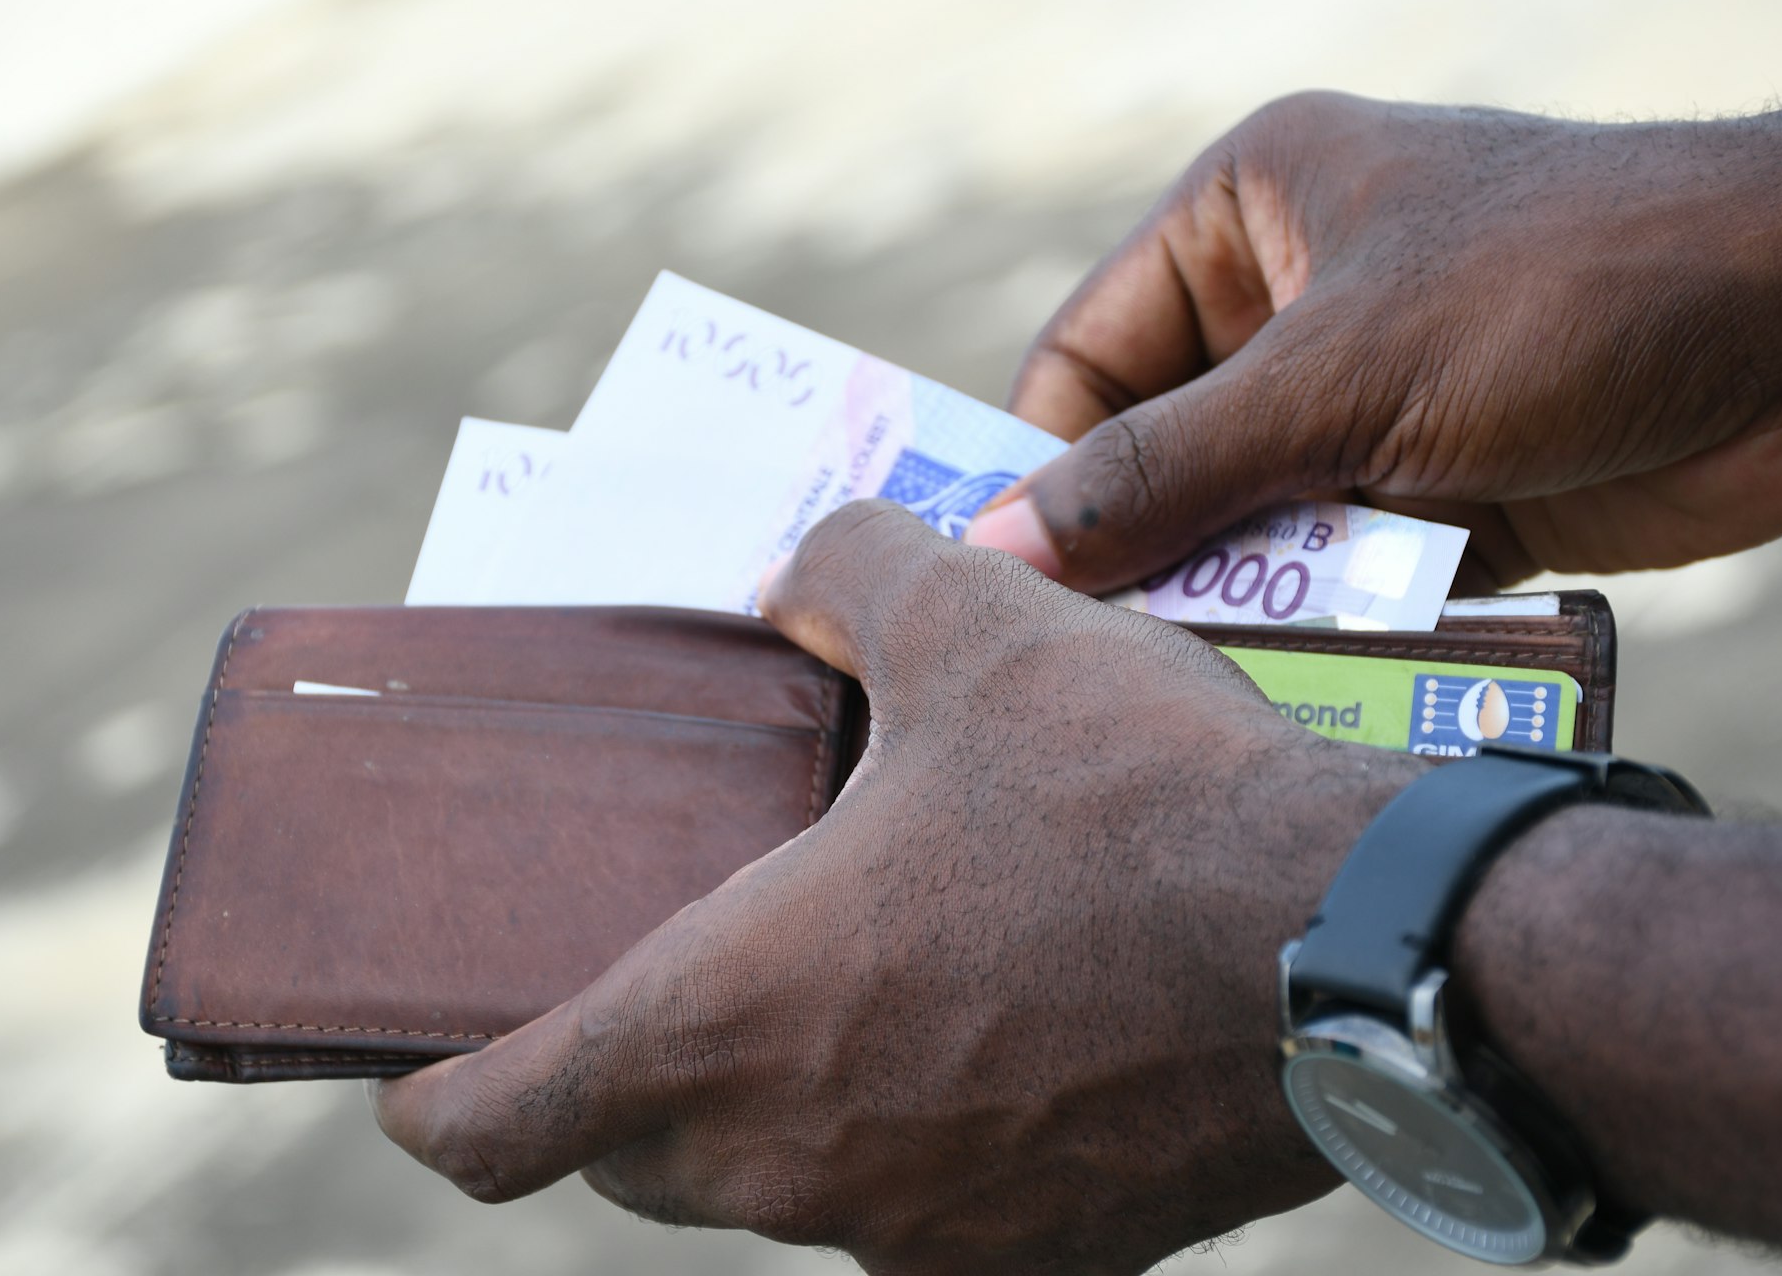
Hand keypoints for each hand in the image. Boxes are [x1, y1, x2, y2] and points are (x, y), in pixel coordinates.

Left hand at [373, 500, 1421, 1274]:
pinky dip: (922, 1149)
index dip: (434, 1100)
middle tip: (686, 967)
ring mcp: (924, 1237)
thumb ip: (845, 576)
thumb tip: (801, 575)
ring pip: (787, 1192)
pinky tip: (1002, 1046)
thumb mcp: (972, 624)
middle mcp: (798, 1165)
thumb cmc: (1132, 793)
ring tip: (867, 986)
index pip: (494, 1131)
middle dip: (629, 1080)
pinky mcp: (1047, 1269)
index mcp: (725, 1021)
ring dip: (790, 1107)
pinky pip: (927, 1222)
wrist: (1357, 946)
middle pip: (639, 1159)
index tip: (424, 1072)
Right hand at [968, 90, 1781, 592]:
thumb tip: (1000, 548)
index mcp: (1246, 214)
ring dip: (1233, 595)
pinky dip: (1316, 621)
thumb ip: (1165, 471)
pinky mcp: (1432, 487)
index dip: (1041, 468)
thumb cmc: (1568, 291)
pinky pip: (1329, 568)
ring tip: (1205, 668)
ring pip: (1241, 523)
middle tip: (1100, 652)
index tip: (1010, 583)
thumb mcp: (1342, 377)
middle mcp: (1291, 306)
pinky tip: (1301, 670)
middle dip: (1143, 546)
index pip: (1085, 356)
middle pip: (1156, 451)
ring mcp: (1365, 401)